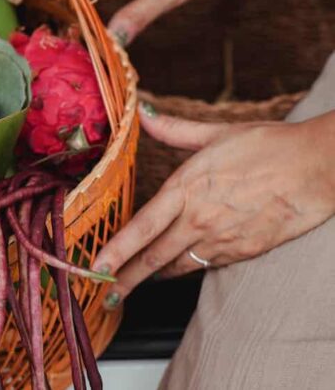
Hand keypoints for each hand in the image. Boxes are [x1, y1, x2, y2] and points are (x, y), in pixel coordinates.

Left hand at [95, 104, 334, 308]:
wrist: (320, 167)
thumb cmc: (270, 145)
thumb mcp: (217, 132)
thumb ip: (174, 129)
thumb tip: (143, 113)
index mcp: (186, 188)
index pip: (141, 227)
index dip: (115, 250)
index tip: (95, 266)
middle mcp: (199, 219)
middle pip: (153, 258)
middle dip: (125, 279)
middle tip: (105, 293)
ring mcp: (222, 239)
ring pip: (177, 266)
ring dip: (153, 277)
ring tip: (132, 285)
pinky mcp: (244, 251)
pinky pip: (206, 265)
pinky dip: (187, 268)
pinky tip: (177, 268)